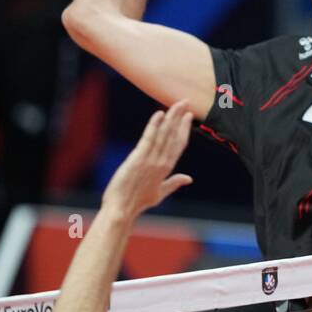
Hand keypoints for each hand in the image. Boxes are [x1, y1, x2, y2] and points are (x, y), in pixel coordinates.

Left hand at [101, 101, 193, 217]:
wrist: (122, 209)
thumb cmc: (138, 202)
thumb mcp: (160, 193)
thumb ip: (175, 183)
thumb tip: (189, 178)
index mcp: (167, 168)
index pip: (179, 144)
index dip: (184, 128)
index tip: (188, 116)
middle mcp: (162, 162)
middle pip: (174, 136)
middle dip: (180, 118)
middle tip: (185, 102)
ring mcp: (151, 160)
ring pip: (164, 135)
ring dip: (171, 118)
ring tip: (177, 104)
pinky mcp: (138, 158)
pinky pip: (149, 138)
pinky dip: (154, 126)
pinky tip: (159, 114)